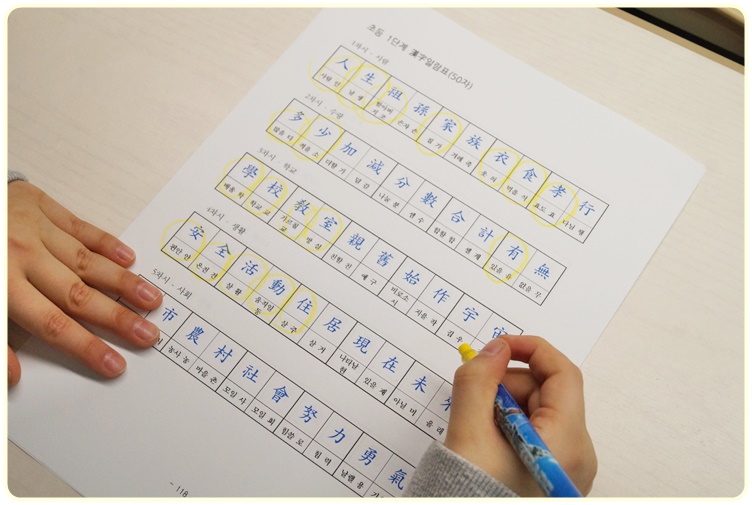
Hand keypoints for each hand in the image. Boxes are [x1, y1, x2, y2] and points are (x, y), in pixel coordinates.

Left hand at [7, 180, 162, 385]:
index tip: (114, 364)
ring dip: (122, 282)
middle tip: (147, 336)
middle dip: (116, 318)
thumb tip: (12, 377)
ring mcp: (33, 227)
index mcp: (0, 285)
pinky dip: (106, 242)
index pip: (51, 324)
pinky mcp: (38, 203)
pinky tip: (128, 258)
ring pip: (85, 261)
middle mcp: (20, 255)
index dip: (85, 346)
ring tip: (152, 299)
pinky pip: (79, 226)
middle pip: (76, 294)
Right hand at [443, 336, 596, 495]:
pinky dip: (508, 422)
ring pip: (538, 409)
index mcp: (567, 443)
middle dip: (508, 383)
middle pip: (548, 391)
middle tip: (474, 395)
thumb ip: (478, 382)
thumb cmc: (471, 493)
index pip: (563, 374)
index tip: (499, 345)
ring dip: (504, 403)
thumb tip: (494, 348)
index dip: (531, 349)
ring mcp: (567, 464)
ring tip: (476, 424)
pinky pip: (535, 430)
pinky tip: (485, 436)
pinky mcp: (553, 471)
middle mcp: (577, 454)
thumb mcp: (468, 433)